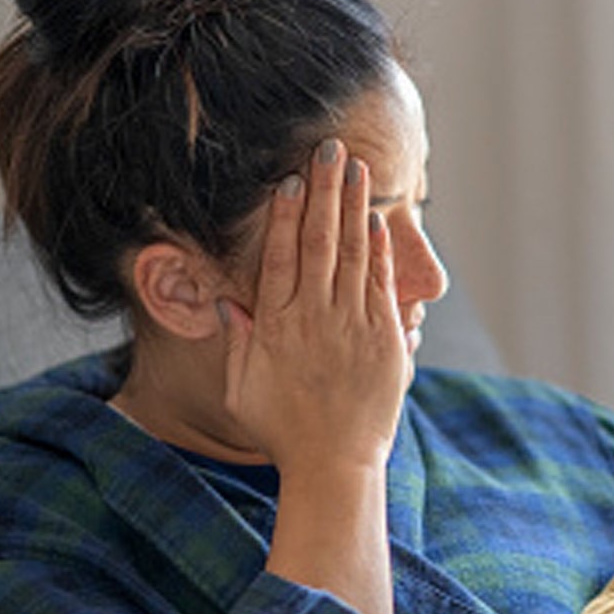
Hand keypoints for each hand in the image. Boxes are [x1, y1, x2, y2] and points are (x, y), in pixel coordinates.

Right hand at [219, 137, 408, 476]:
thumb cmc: (283, 431)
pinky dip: (379, 252)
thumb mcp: (243, 389)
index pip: (281, 257)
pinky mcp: (385, 340)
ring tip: (355, 168)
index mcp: (277, 326)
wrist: (335, 465)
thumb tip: (228, 302)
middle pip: (320, 242)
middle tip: (329, 149)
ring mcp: (353, 327)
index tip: (288, 180)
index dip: (285, 216)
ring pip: (353, 254)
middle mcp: (315, 318)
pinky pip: (381, 286)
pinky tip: (376, 221)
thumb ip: (237, 342)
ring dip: (354, 207)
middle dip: (324, 191)